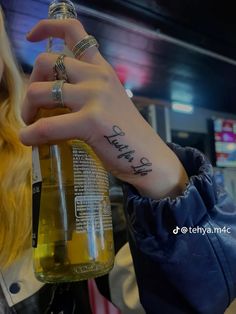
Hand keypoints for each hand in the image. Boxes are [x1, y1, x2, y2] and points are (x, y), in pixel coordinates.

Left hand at [20, 19, 187, 198]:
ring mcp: (95, 97)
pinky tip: (29, 139)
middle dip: (30, 84)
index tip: (32, 37)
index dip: (47, 27)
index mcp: (102, 69)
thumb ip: (86, 91)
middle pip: (46, 61)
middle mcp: (98, 76)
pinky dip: (31, 134)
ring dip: (27, 108)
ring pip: (39, 91)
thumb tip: (54, 96)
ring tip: (31, 123)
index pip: (74, 31)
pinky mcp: (91, 121)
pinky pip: (47, 125)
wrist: (149, 157)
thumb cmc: (127, 134)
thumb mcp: (109, 102)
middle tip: (32, 106)